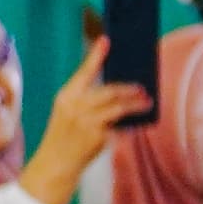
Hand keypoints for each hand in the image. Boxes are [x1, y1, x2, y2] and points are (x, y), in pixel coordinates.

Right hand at [21, 49, 154, 203]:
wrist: (56, 163)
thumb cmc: (65, 137)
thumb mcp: (69, 113)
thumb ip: (87, 101)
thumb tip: (118, 92)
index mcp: (66, 96)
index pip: (84, 72)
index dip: (96, 56)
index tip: (107, 40)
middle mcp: (75, 106)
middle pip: (109, 90)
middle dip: (128, 89)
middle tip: (142, 88)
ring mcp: (86, 120)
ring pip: (118, 107)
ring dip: (135, 104)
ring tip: (147, 103)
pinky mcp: (97, 135)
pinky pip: (120, 126)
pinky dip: (130, 124)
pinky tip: (138, 123)